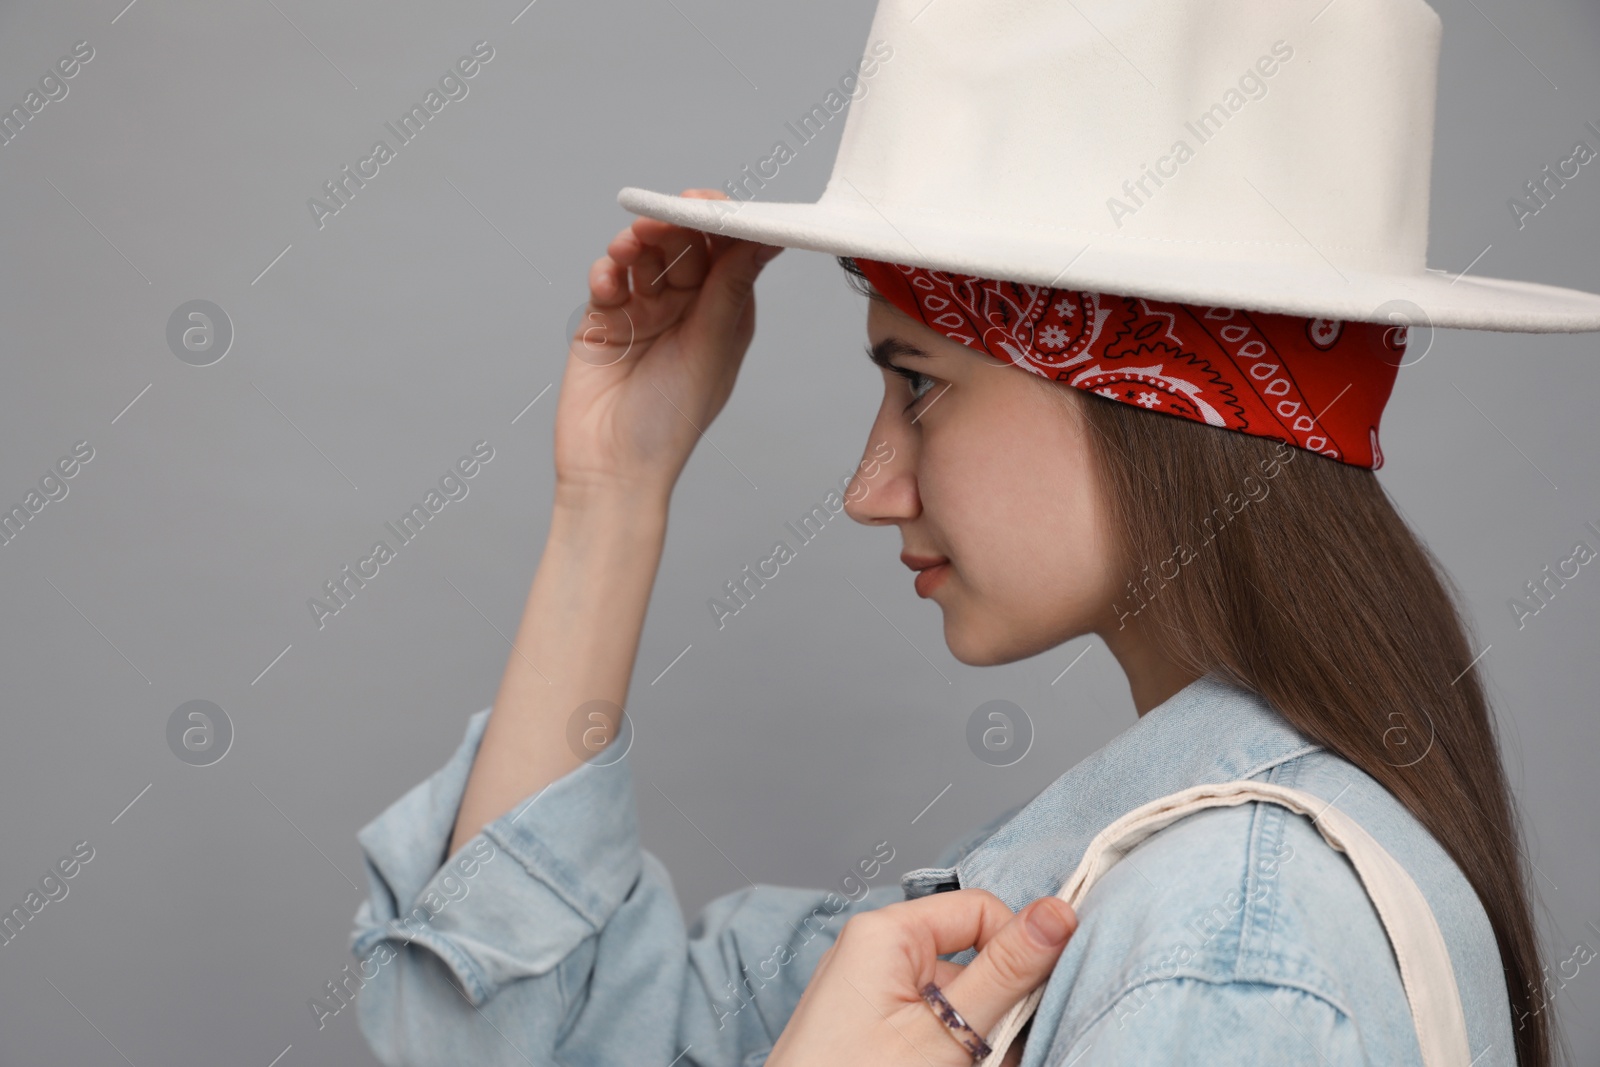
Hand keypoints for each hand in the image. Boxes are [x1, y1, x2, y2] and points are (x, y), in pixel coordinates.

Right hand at [553, 188, 783, 500]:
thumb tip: (767, 237)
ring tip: (627, 247)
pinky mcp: (604, 319)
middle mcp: (687, 307)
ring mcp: (643, 310)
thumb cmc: (671, 421)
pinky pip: (607, 280)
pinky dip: (606, 273)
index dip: (718, 224)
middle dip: (671, 227)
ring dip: (635, 245)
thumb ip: (730, 288)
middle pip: (682, 246)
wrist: (613, 468)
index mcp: (725, 313)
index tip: (706, 204)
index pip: (727, 252)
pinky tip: (607, 282)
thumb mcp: (711, 348)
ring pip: (642, 257)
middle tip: (658, 218)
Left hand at [766, 889, 1076, 1066]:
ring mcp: (871, 991)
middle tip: (994, 1055)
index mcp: (886, 932)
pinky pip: (932, 1025)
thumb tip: (1060, 911)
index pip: (981, 910)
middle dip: (997, 1009)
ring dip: (979, 1039)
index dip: (1016, 954)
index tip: (1030, 1006)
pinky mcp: (871, 1028)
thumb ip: (1007, 973)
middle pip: (973, 958)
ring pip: (959, 1001)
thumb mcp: (946, 1034)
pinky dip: (953, 1053)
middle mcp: (875, 950)